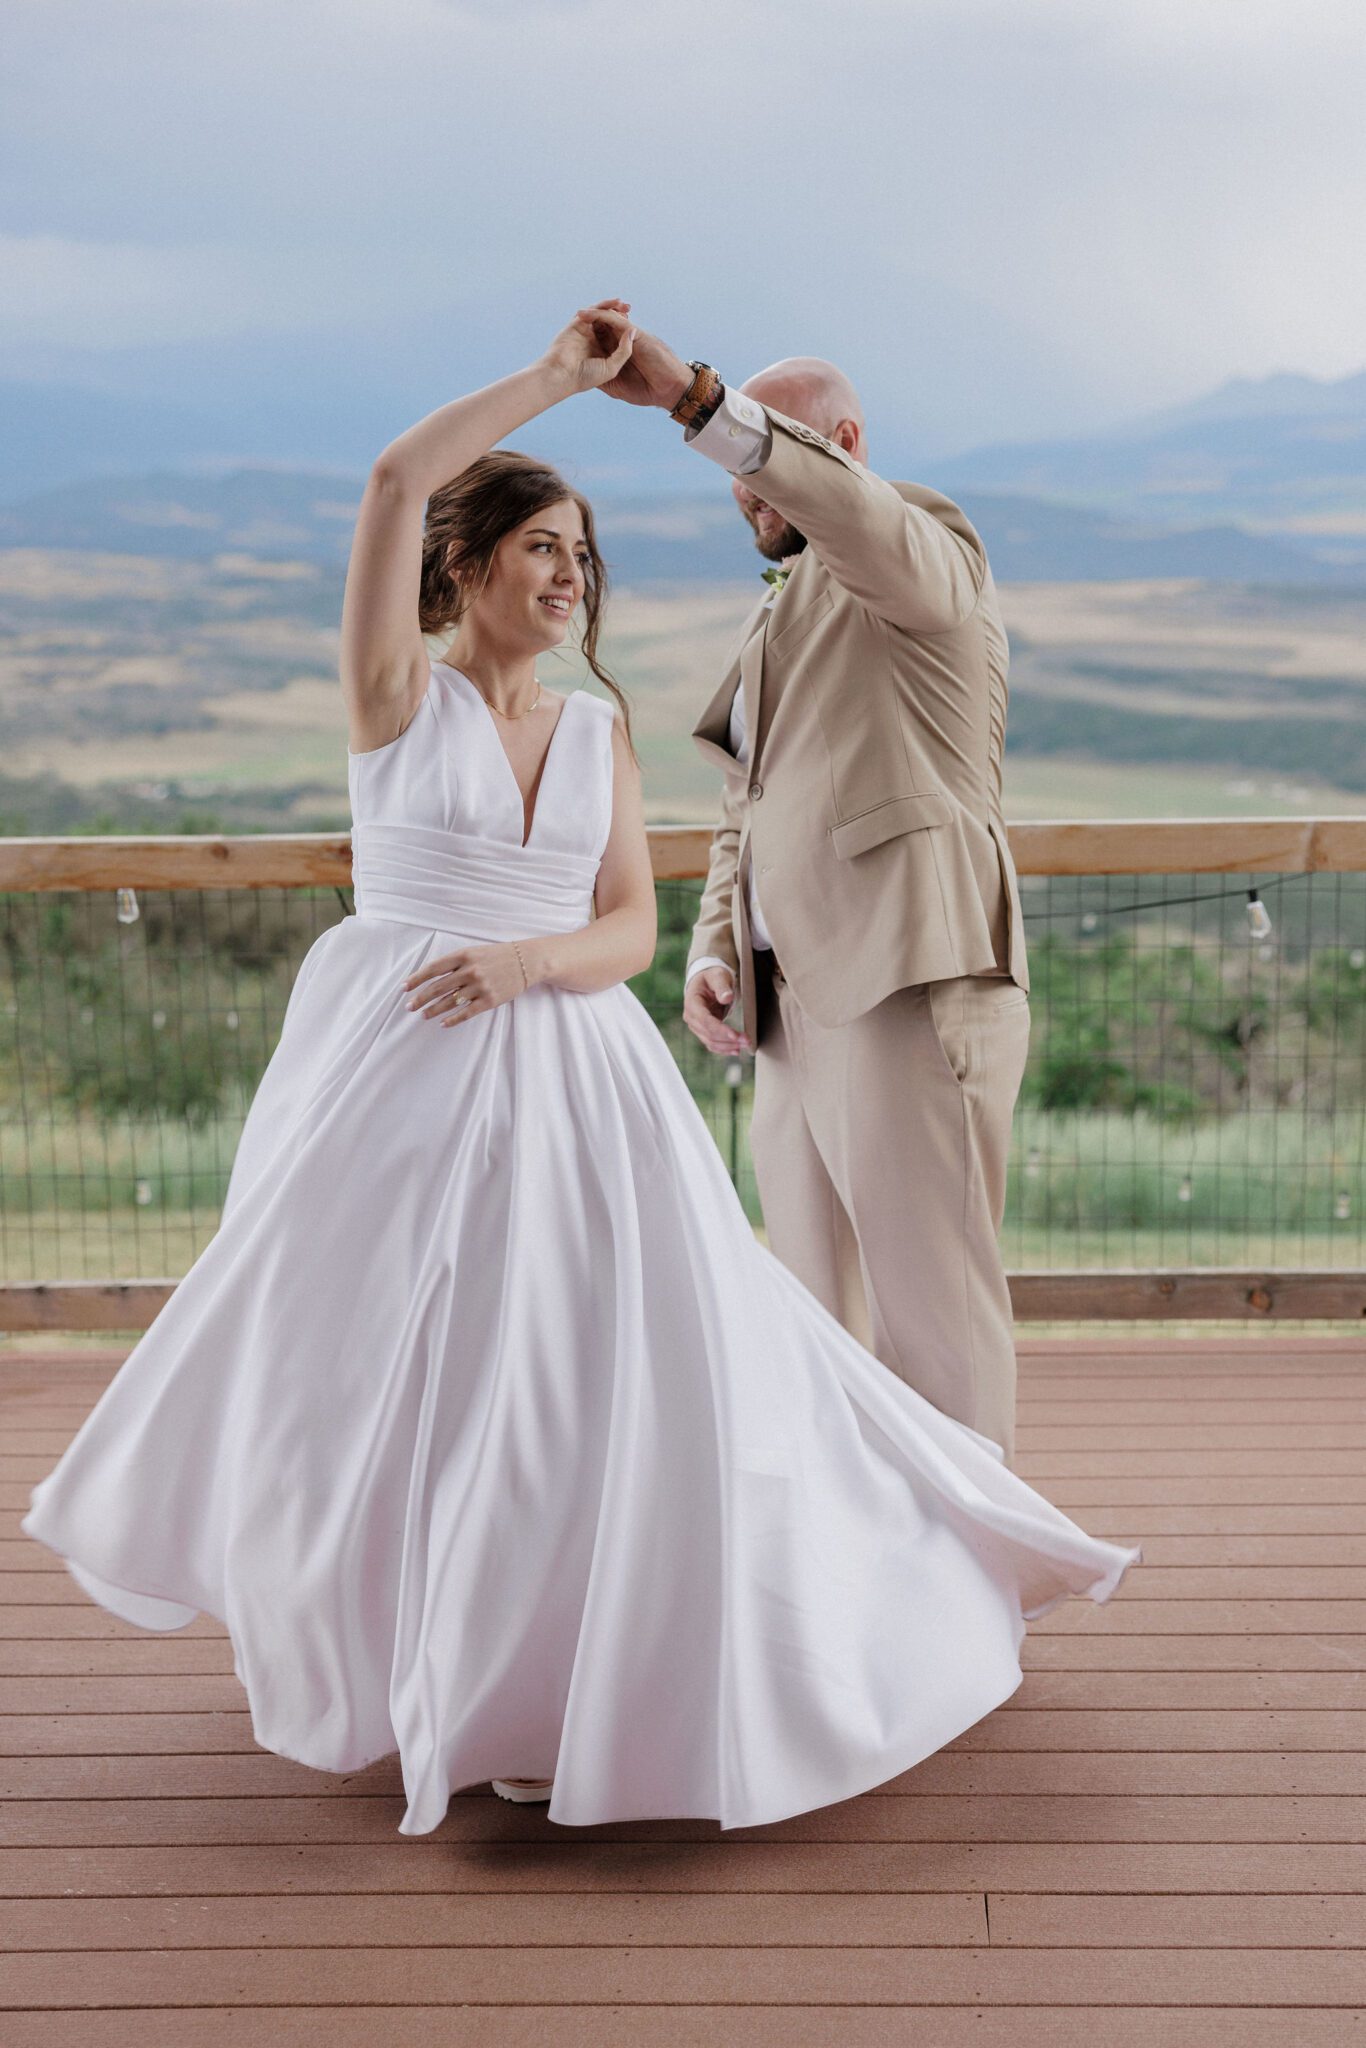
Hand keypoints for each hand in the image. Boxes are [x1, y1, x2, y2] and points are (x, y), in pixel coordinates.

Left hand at [402, 942, 531, 1026]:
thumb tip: (431, 978)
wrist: (527, 961)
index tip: (404, 988)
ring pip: (450, 1002)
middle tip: (409, 1006)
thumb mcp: (474, 952)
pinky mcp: (490, 1000)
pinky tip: (443, 1023)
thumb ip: (455, 963)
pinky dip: (453, 1019)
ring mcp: (480, 986)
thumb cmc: (497, 956)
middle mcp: (470, 971)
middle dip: (421, 998)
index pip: (433, 968)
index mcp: (464, 956)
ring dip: (434, 1010)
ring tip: (424, 1015)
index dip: (416, 979)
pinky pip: (467, 1013)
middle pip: (438, 987)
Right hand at [538, 306, 635, 396]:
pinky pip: (592, 311)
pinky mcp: (577, 325)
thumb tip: (632, 330)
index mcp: (602, 354)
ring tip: (623, 303)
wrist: (561, 376)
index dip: (625, 330)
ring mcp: (585, 333)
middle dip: (619, 315)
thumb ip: (624, 351)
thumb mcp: (612, 367)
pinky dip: (602, 306)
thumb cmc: (585, 377)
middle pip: (608, 324)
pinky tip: (613, 302)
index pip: (615, 338)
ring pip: (600, 316)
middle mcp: (593, 342)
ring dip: (611, 308)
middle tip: (629, 307)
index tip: (636, 325)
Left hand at [580, 298, 692, 409]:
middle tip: (573, 320)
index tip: (571, 341)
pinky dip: (602, 315)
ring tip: (578, 313)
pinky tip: (589, 314)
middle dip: (589, 323)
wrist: (666, 389)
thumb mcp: (617, 387)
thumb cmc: (647, 390)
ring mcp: (630, 336)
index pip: (601, 341)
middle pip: (603, 327)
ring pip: (609, 320)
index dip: (587, 338)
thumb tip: (586, 377)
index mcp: (620, 353)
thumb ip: (604, 378)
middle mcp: (624, 342)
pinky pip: (616, 320)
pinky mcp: (635, 334)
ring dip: (594, 314)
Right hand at [683, 965, 749, 1054]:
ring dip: (728, 1046)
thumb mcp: (718, 976)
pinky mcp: (703, 1031)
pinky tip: (736, 1050)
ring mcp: (696, 1026)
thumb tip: (726, 998)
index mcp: (692, 1002)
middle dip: (728, 1039)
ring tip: (745, 1045)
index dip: (720, 1029)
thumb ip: (722, 986)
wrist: (706, 982)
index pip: (705, 1020)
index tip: (735, 1035)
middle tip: (748, 1040)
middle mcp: (691, 1017)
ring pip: (710, 1042)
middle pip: (709, 1034)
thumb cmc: (712, 977)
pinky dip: (723, 1049)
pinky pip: (712, 1043)